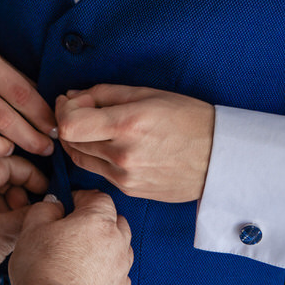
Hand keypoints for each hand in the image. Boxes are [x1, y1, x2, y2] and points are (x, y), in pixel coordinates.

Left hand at [0, 156, 48, 284]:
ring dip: (10, 203)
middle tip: (29, 212)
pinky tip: (6, 229)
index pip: (6, 163)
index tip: (46, 190)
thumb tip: (48, 203)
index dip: (30, 175)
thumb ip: (28, 214)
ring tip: (17, 224)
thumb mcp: (3, 234)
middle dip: (20, 191)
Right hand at [9, 190, 132, 284]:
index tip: (69, 202)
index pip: (99, 197)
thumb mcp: (33, 227)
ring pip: (121, 248)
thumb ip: (45, 209)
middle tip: (75, 226)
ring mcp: (121, 270)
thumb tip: (55, 206)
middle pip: (117, 221)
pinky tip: (89, 276)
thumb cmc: (43, 268)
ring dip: (106, 245)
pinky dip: (108, 271)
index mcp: (98, 220)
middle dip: (99, 219)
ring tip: (83, 252)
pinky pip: (119, 275)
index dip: (83, 197)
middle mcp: (117, 243)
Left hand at [56, 84, 214, 202]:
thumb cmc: (189, 119)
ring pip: (80, 158)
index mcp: (128, 125)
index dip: (63, 110)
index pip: (70, 125)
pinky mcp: (129, 190)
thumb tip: (73, 97)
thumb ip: (104, 94)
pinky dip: (95, 156)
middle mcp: (122, 155)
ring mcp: (125, 177)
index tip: (72, 101)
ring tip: (95, 126)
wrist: (221, 159)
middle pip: (70, 141)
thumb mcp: (148, 94)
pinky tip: (111, 144)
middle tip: (80, 110)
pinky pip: (98, 171)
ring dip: (79, 140)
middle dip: (69, 122)